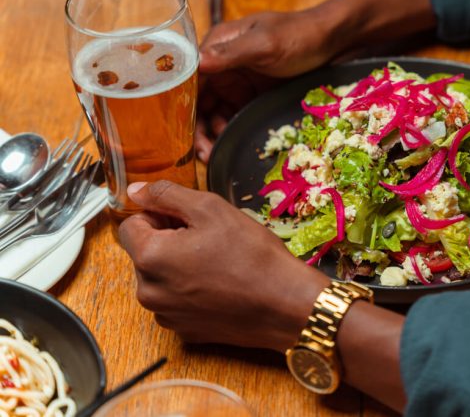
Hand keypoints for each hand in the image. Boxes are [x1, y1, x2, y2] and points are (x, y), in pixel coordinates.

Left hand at [118, 180, 328, 350]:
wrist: (284, 304)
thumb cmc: (252, 256)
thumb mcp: (210, 209)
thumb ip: (166, 194)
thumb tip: (137, 191)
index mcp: (150, 257)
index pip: (131, 224)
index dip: (160, 215)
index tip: (190, 219)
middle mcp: (149, 292)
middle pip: (146, 253)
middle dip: (170, 241)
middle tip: (210, 239)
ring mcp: (166, 315)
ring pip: (161, 278)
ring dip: (180, 266)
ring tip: (218, 263)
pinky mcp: (184, 331)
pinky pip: (177, 302)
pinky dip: (192, 291)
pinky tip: (221, 285)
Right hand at [195, 9, 340, 160]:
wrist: (332, 41)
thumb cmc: (298, 35)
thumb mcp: (264, 44)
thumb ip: (230, 54)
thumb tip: (196, 62)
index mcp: (217, 46)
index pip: (188, 79)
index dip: (181, 106)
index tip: (183, 132)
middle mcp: (222, 65)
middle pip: (197, 100)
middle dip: (196, 127)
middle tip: (203, 153)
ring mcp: (237, 81)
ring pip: (213, 112)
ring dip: (212, 132)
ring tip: (215, 154)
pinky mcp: (252, 95)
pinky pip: (233, 116)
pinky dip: (229, 131)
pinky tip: (229, 145)